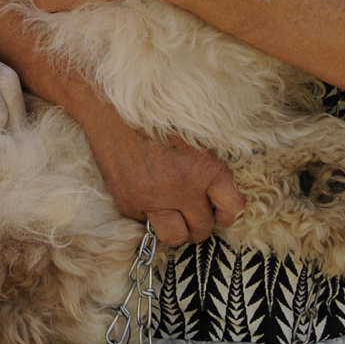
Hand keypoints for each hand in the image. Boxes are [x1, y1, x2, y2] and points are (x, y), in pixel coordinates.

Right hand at [70, 95, 243, 244]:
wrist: (112, 106)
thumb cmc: (157, 114)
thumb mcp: (196, 133)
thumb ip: (209, 166)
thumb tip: (218, 194)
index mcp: (206, 168)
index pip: (232, 207)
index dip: (228, 213)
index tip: (221, 210)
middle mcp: (182, 189)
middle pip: (202, 228)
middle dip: (201, 224)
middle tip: (195, 214)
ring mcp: (153, 199)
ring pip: (175, 237)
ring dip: (179, 231)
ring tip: (175, 218)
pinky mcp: (129, 202)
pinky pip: (146, 224)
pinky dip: (150, 216)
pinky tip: (148, 198)